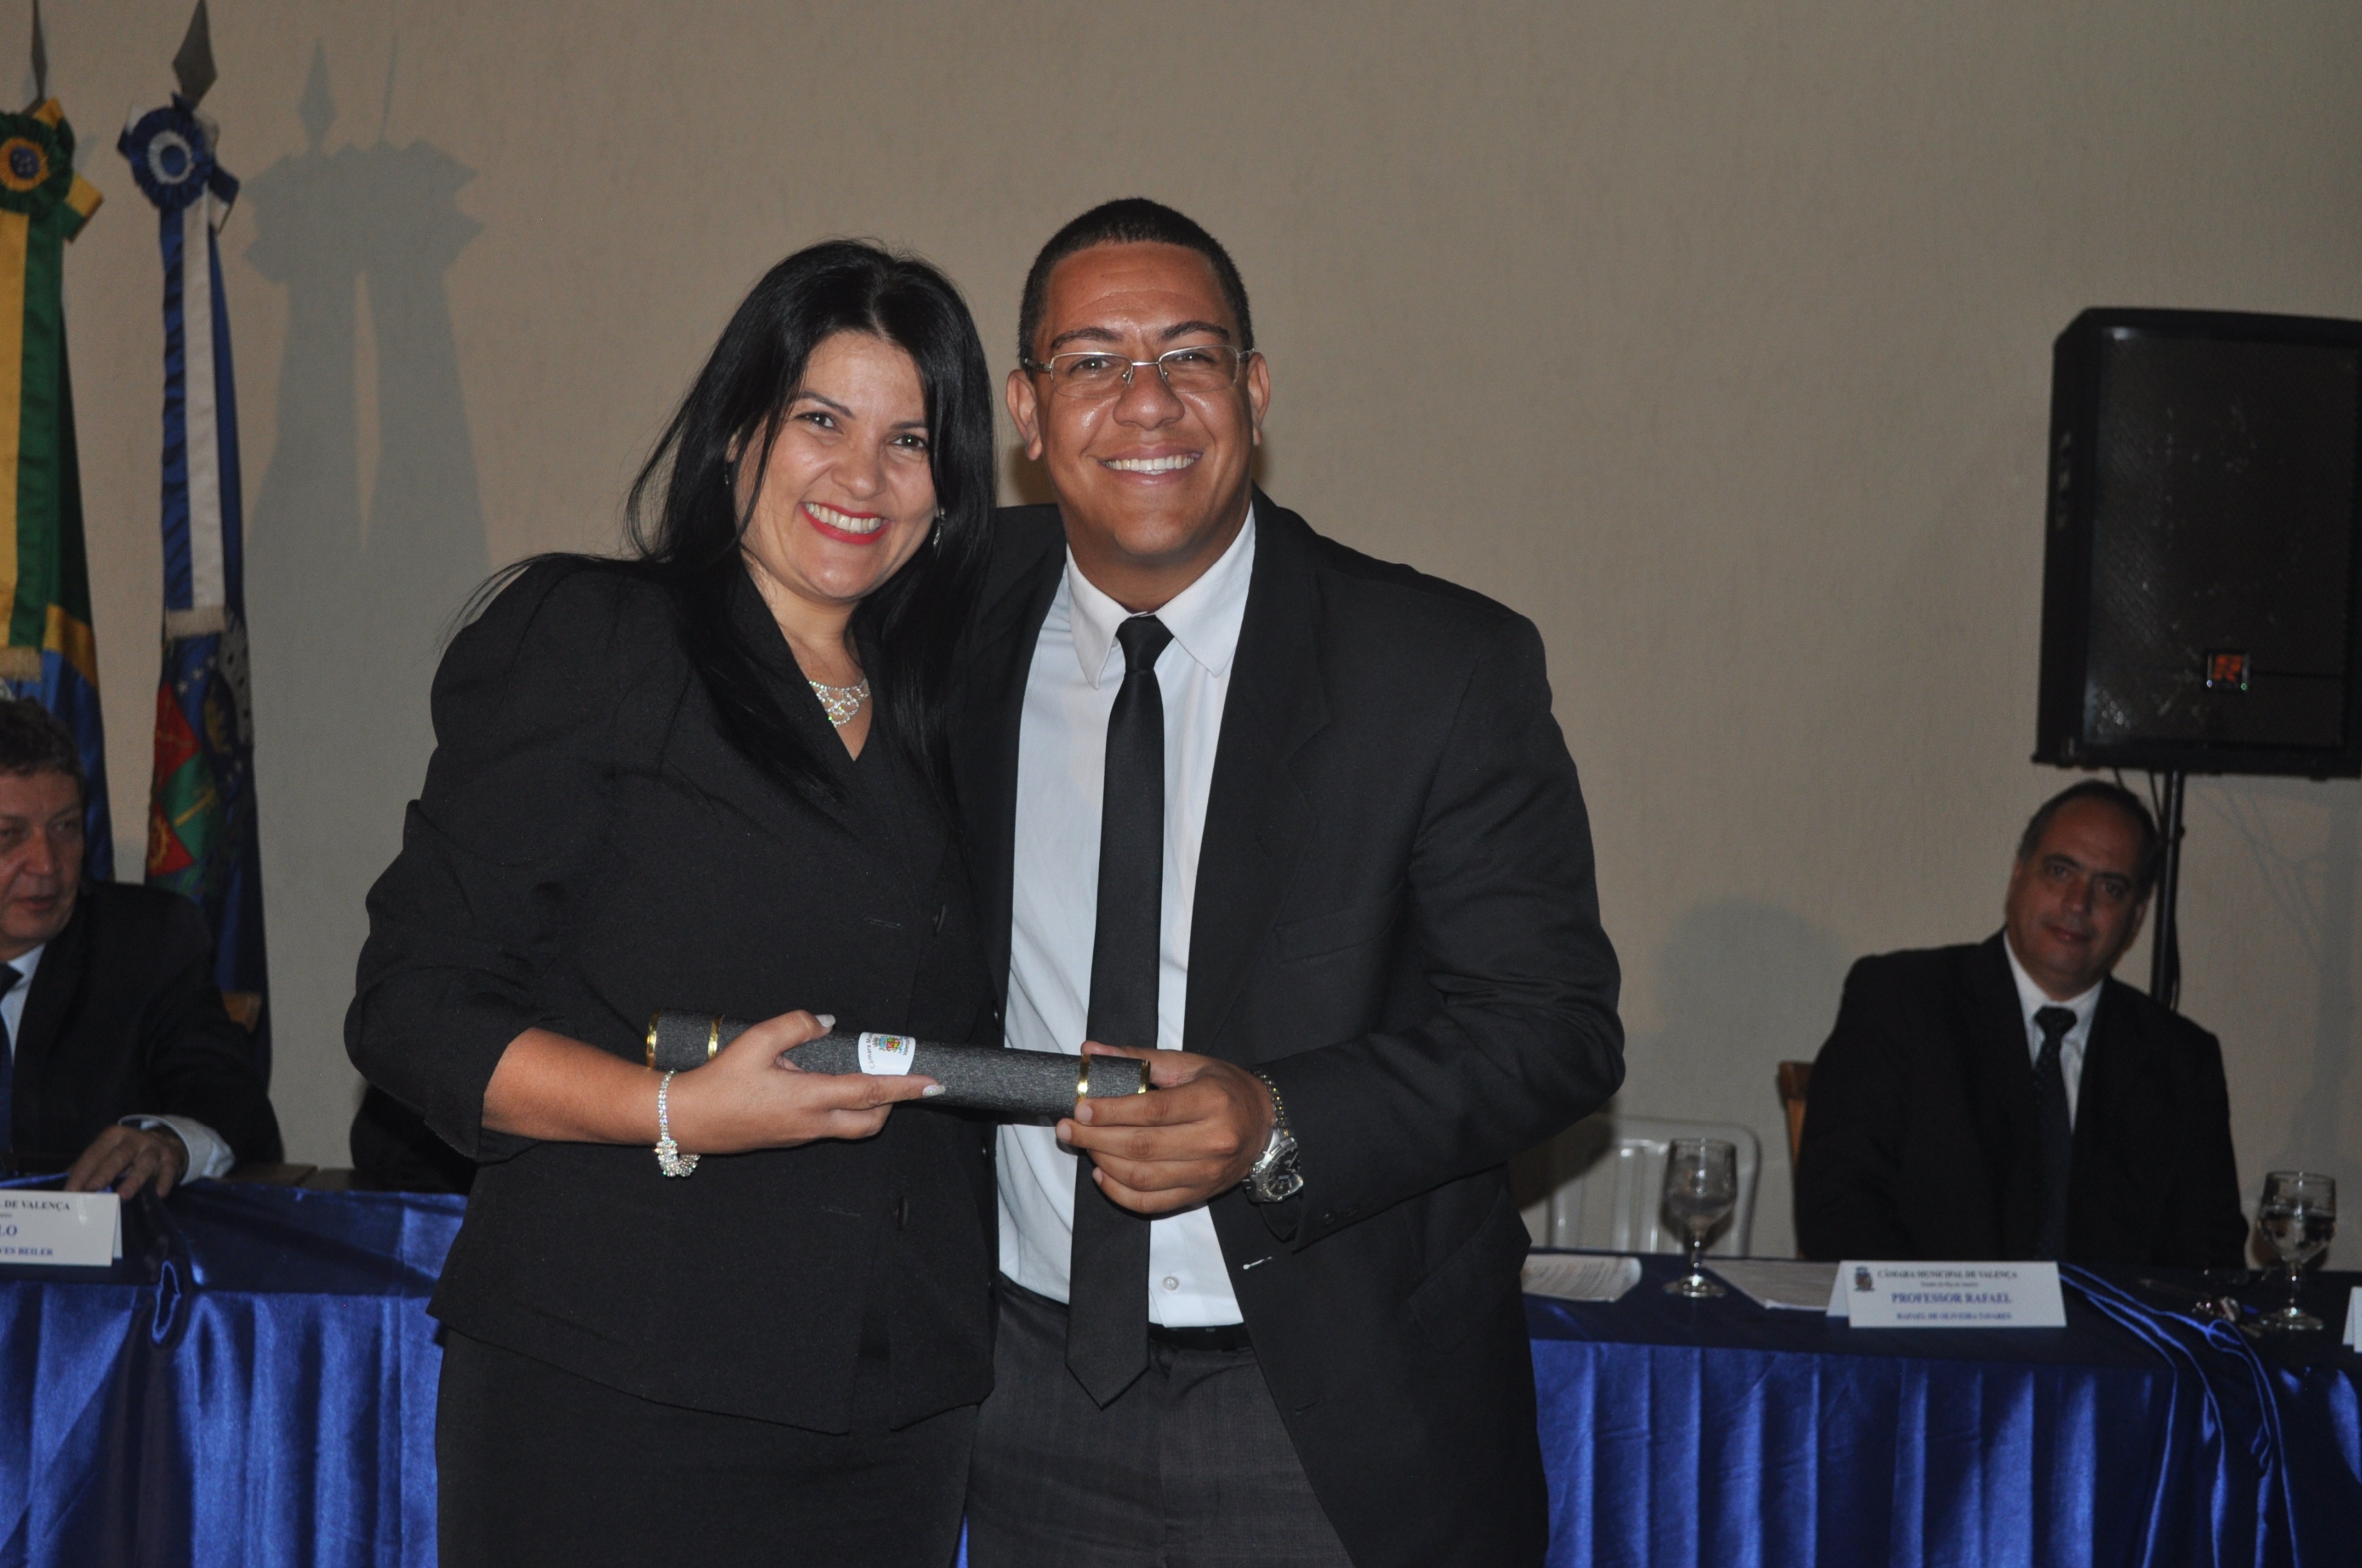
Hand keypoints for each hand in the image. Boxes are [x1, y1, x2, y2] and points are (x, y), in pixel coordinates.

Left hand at [66, 1125, 190, 1198]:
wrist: (166, 1142)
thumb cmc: (128, 1153)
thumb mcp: (108, 1152)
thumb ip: (89, 1165)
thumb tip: (66, 1184)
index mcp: (113, 1136)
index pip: (94, 1154)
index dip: (81, 1173)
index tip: (70, 1192)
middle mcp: (135, 1139)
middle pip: (119, 1156)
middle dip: (105, 1172)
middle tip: (92, 1189)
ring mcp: (154, 1148)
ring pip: (144, 1163)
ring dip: (134, 1179)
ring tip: (123, 1196)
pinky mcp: (171, 1158)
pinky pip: (168, 1170)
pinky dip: (163, 1181)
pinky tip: (158, 1193)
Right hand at [663, 1010, 940, 1153]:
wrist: (685, 1120)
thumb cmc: (718, 1082)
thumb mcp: (755, 1041)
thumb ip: (795, 1026)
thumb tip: (825, 1023)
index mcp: (808, 1098)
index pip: (871, 1092)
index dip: (906, 1087)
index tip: (933, 1083)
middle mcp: (811, 1123)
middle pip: (870, 1123)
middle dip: (890, 1103)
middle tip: (893, 1080)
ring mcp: (800, 1135)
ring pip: (849, 1127)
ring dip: (863, 1106)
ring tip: (853, 1077)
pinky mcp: (789, 1139)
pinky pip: (825, 1126)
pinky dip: (836, 1108)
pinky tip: (816, 1086)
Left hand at [1057, 1043, 1274, 1214]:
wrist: (1265, 1123)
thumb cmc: (1224, 1088)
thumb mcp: (1188, 1064)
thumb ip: (1138, 1057)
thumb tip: (1091, 1052)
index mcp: (1211, 1101)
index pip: (1152, 1111)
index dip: (1111, 1111)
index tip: (1080, 1107)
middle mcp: (1212, 1140)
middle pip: (1142, 1147)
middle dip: (1096, 1137)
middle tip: (1067, 1127)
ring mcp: (1206, 1173)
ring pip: (1142, 1177)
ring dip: (1103, 1162)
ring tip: (1083, 1145)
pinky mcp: (1199, 1194)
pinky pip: (1151, 1203)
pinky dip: (1119, 1193)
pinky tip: (1102, 1174)